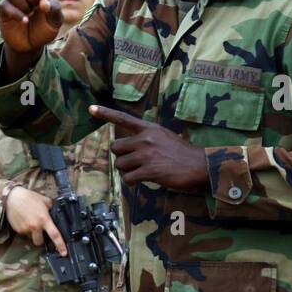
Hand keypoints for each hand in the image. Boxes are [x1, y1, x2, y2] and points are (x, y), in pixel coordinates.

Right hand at [0, 0, 64, 77]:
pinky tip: (25, 21)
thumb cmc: (45, 28)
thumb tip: (43, 3)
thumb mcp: (56, 21)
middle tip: (37, 5)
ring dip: (23, 3)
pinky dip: (18, 14)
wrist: (31, 44)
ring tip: (30, 14)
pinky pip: (7, 5)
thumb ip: (54, 10)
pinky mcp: (4, 8)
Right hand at [5, 185, 65, 254]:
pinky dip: (25, 229)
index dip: (60, 245)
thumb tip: (55, 214)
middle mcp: (35, 226)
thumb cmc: (29, 197)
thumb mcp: (44, 200)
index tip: (64, 253)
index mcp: (44, 219)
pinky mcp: (18, 230)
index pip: (55, 235)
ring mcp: (25, 229)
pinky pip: (24, 234)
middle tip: (39, 231)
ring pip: (31, 238)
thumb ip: (51, 208)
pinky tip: (23, 220)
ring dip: (32, 234)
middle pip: (40, 242)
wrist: (12, 197)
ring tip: (29, 222)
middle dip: (40, 239)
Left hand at [92, 105, 209, 189]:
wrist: (200, 165)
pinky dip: (131, 182)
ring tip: (139, 172)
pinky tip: (140, 181)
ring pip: (120, 164)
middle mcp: (146, 139)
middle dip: (120, 157)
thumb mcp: (164, 136)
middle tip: (132, 163)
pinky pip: (128, 178)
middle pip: (115, 147)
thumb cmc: (181, 153)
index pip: (123, 118)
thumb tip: (129, 147)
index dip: (105, 113)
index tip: (90, 109)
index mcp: (149, 128)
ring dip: (126, 171)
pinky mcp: (150, 170)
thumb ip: (146, 138)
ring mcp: (147, 154)